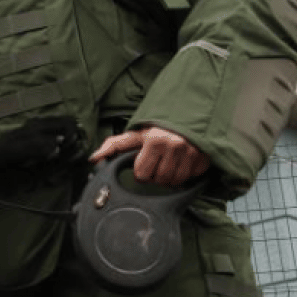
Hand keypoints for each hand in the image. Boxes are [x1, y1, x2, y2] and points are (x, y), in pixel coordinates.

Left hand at [89, 126, 209, 187]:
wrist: (188, 114)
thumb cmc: (159, 127)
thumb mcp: (137, 134)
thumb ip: (114, 145)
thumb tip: (93, 158)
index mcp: (154, 140)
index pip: (142, 175)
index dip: (141, 171)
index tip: (144, 162)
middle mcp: (174, 146)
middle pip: (159, 181)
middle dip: (155, 175)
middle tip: (158, 162)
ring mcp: (191, 153)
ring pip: (175, 182)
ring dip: (170, 177)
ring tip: (169, 163)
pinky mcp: (204, 158)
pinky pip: (191, 178)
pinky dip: (186, 174)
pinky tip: (183, 162)